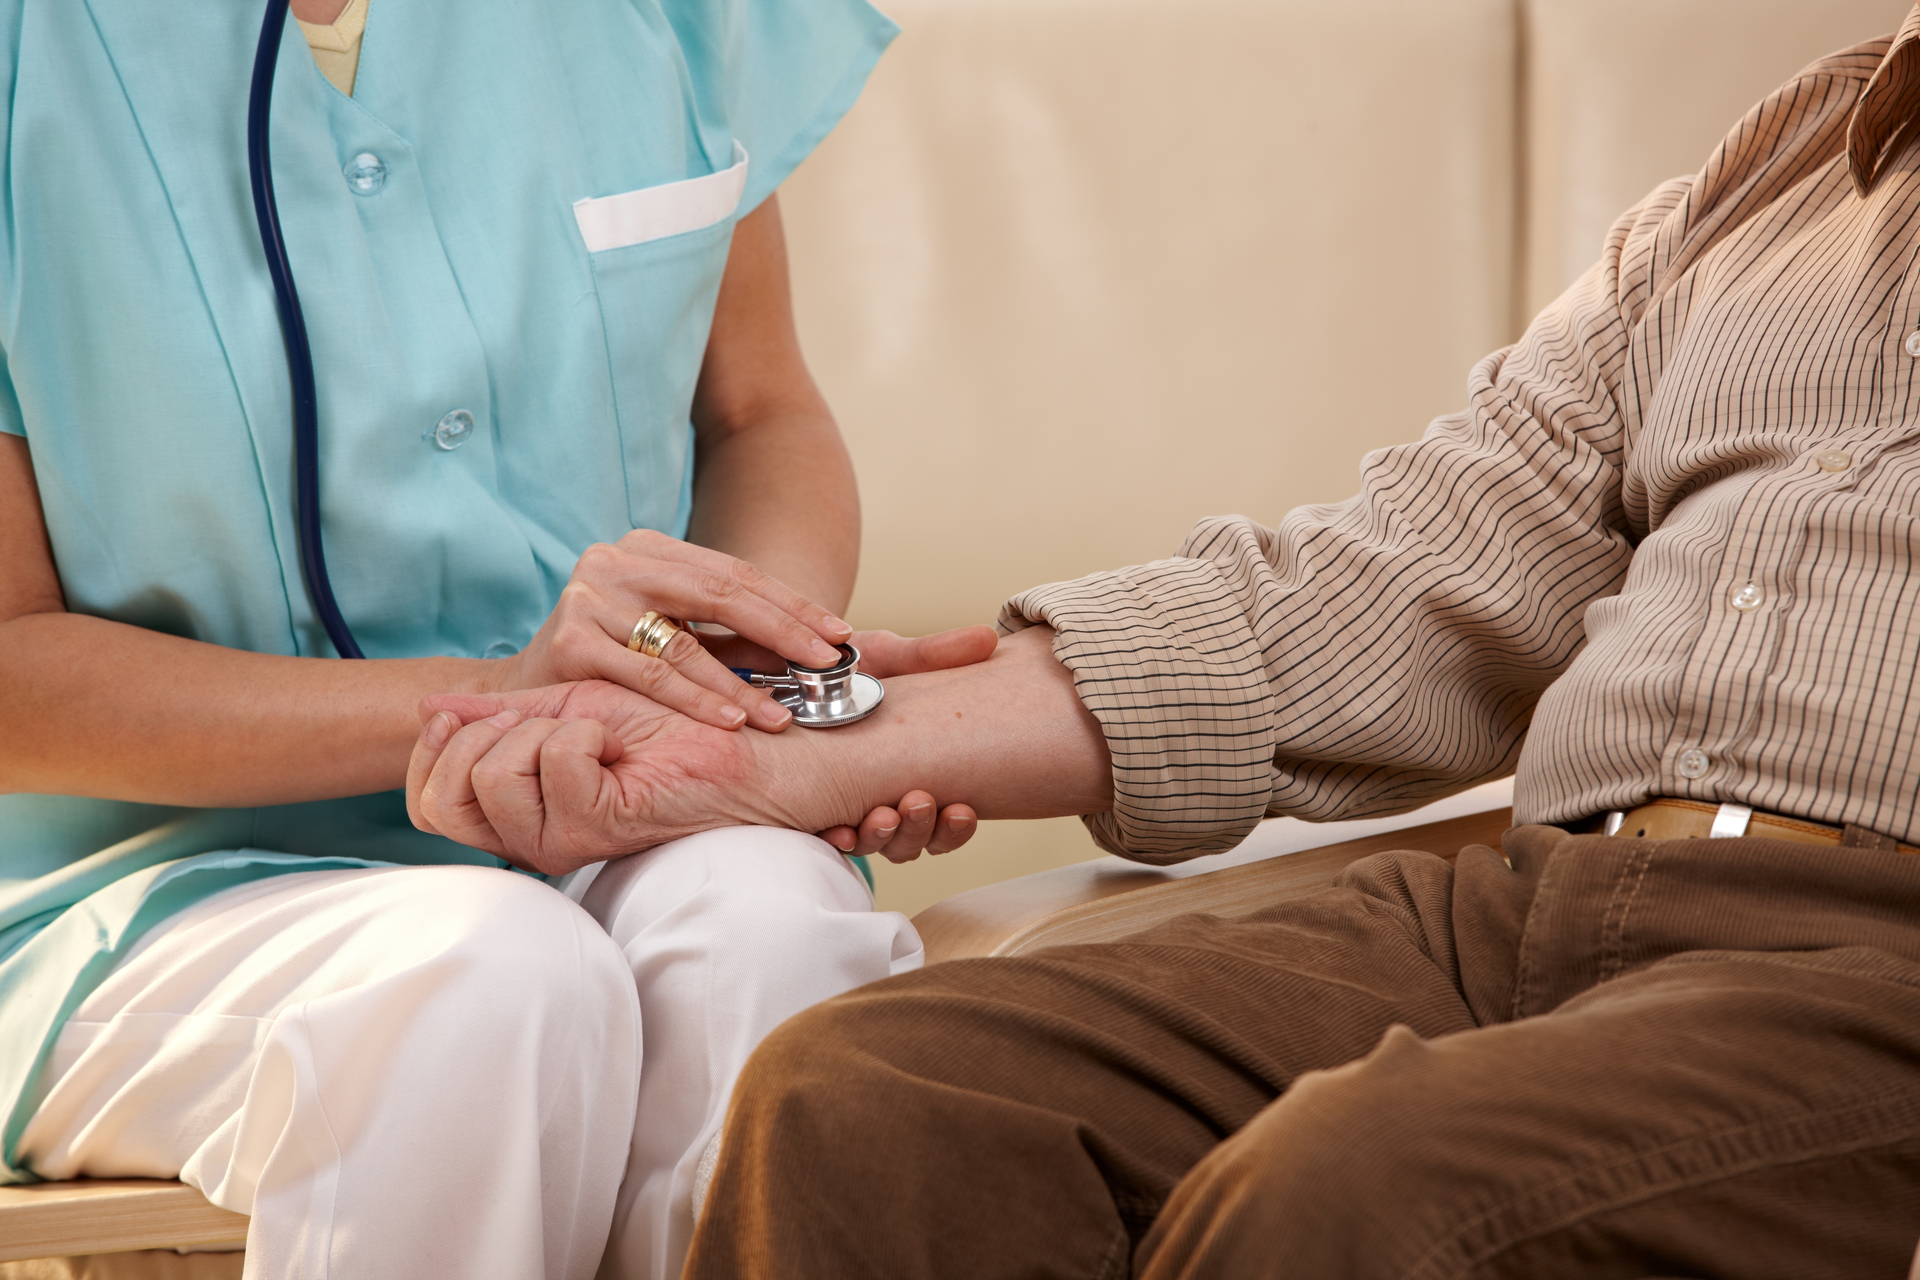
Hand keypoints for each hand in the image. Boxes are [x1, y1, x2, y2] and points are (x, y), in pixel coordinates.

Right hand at [407, 680, 784, 874]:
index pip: (428, 808)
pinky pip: (554, 761)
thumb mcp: (560, 708)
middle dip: (486, 738)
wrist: (724, 738)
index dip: (433, 754)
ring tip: (593, 736)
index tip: (472, 716)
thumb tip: (425, 707)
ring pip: (493, 776)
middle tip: (549, 723)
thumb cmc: (657, 727)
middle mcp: (529, 842)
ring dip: (544, 730)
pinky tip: (618, 744)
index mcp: (515, 820)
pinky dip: (585, 732)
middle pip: (447, 797)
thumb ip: (496, 713)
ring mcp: (560, 842)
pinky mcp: (596, 826)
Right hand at [491, 530, 853, 733]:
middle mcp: (616, 561)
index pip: (736, 573)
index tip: (840, 635)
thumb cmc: (610, 668)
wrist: (521, 698)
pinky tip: (733, 719)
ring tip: (785, 714)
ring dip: (743, 683)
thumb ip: (735, 641)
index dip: (793, 604)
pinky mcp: (572, 641)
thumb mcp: (675, 637)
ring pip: (687, 640)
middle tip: (828, 663)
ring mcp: (590, 597)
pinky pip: (652, 676)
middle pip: (721, 593)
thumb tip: (818, 651)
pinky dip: (697, 700)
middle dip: (784, 631)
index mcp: (647, 548)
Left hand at [725, 627, 996, 857]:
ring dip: (881, 838)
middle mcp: (879, 800)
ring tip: (882, 816)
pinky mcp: (799, 811)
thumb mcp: (886, 657)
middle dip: (919, 830)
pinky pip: (819, 841)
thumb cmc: (839, 665)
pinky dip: (831, 838)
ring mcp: (839, 809)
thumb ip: (933, 655)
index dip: (953, 826)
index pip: (944, 821)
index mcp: (911, 775)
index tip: (960, 808)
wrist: (777, 666)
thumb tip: (988, 638)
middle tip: (916, 803)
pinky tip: (834, 830)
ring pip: (869, 845)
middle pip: (910, 842)